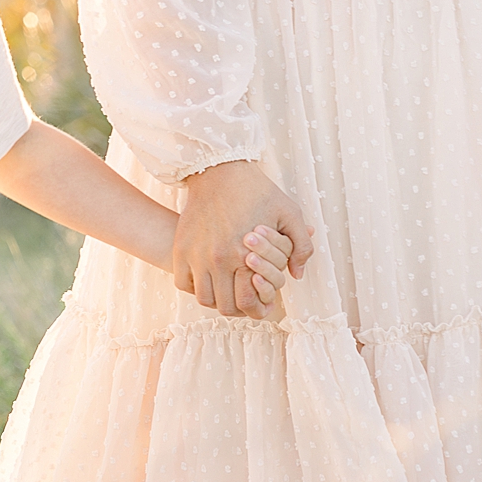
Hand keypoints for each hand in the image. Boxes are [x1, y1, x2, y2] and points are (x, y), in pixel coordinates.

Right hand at [176, 161, 313, 318]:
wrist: (220, 170)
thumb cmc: (258, 191)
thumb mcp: (290, 214)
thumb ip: (301, 246)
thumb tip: (297, 275)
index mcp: (245, 256)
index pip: (247, 303)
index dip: (257, 311)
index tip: (262, 307)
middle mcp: (217, 259)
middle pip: (224, 306)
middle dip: (238, 309)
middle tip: (246, 301)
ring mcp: (195, 254)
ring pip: (203, 298)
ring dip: (217, 299)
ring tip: (229, 290)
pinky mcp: (181, 247)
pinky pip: (183, 283)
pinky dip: (196, 287)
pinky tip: (210, 278)